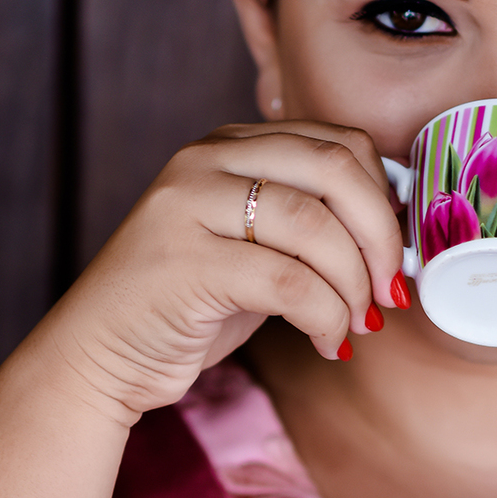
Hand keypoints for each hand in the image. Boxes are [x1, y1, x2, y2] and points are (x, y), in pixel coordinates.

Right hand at [41, 121, 407, 422]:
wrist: (101, 354)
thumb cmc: (189, 303)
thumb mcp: (252, 244)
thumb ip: (307, 220)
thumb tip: (392, 232)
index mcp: (229, 146)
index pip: (337, 143)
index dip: (383, 200)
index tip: (395, 253)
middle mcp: (205, 161)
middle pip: (334, 171)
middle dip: (380, 237)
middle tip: (391, 289)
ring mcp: (189, 207)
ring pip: (315, 228)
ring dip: (353, 287)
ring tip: (356, 324)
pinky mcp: (185, 263)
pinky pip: (290, 284)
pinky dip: (326, 318)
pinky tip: (328, 344)